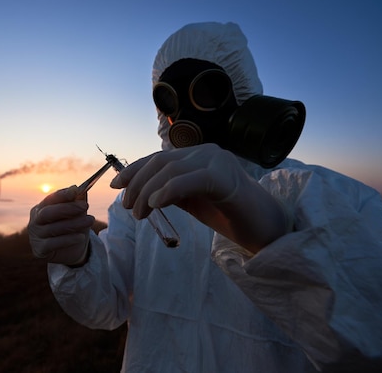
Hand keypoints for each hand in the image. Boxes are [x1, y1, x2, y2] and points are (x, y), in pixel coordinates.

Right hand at [28, 185, 93, 265]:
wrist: (69, 251)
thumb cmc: (70, 227)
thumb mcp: (75, 214)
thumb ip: (76, 202)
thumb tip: (80, 190)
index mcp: (41, 208)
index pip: (49, 199)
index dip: (62, 195)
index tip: (76, 191)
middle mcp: (35, 221)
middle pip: (47, 213)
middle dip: (67, 208)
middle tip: (85, 206)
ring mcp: (36, 236)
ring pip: (53, 228)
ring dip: (74, 224)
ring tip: (90, 220)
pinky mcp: (40, 250)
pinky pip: (54, 243)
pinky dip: (68, 239)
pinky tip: (81, 237)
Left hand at [110, 144, 287, 252]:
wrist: (265, 229)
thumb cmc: (229, 215)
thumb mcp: (193, 201)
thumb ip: (172, 192)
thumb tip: (144, 193)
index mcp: (199, 155)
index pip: (160, 158)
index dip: (135, 170)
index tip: (116, 185)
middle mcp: (208, 152)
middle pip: (162, 162)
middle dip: (138, 184)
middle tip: (129, 207)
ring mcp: (218, 161)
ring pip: (171, 170)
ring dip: (148, 192)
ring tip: (139, 213)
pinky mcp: (225, 178)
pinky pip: (189, 180)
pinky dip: (168, 190)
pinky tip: (155, 204)